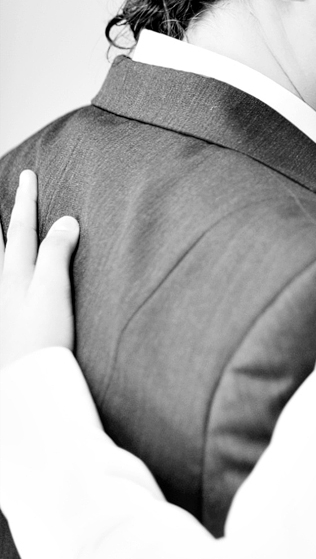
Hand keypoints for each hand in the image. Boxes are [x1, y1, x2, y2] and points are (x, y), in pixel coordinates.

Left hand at [0, 171, 78, 370]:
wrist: (27, 383)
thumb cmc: (42, 339)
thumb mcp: (53, 291)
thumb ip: (57, 253)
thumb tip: (66, 221)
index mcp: (16, 273)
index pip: (23, 228)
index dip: (27, 200)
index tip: (28, 175)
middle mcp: (4, 284)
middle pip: (4, 242)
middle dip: (6, 218)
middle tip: (6, 196)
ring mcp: (2, 303)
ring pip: (1, 261)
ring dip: (2, 241)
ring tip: (1, 229)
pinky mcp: (6, 320)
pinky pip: (4, 280)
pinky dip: (7, 266)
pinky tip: (12, 274)